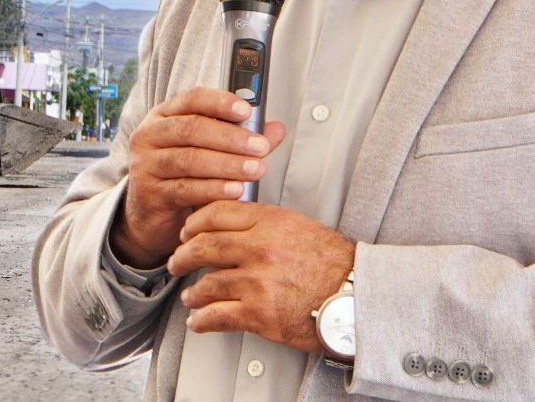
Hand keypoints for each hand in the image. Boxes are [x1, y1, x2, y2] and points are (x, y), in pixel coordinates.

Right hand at [109, 87, 285, 267]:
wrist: (149, 212)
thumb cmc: (180, 175)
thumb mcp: (206, 151)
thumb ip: (240, 139)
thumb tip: (276, 129)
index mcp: (164, 116)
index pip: (191, 99)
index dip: (219, 102)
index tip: (247, 110)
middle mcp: (149, 135)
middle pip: (190, 129)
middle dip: (230, 137)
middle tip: (260, 146)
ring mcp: (146, 164)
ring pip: (189, 160)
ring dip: (227, 164)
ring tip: (255, 169)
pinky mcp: (150, 193)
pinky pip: (185, 189)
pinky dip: (213, 189)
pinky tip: (236, 190)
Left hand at [169, 201, 354, 351]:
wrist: (358, 298)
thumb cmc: (334, 264)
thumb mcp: (299, 227)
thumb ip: (264, 222)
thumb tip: (233, 222)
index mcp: (269, 222)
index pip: (217, 213)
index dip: (194, 222)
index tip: (186, 231)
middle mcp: (260, 248)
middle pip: (204, 246)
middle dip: (183, 256)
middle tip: (176, 261)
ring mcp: (258, 282)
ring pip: (208, 283)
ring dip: (192, 292)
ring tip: (189, 295)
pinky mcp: (260, 314)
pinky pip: (218, 316)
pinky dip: (202, 320)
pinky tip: (197, 321)